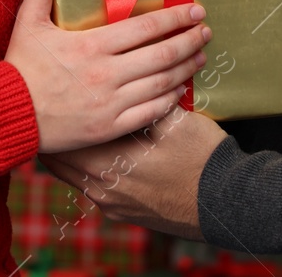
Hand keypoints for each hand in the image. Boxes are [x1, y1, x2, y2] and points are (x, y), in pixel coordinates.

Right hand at [5, 0, 211, 152]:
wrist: (6, 115)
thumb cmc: (19, 67)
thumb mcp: (27, 19)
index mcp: (91, 45)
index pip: (146, 27)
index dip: (176, 17)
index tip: (195, 10)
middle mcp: (106, 74)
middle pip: (162, 54)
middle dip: (190, 40)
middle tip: (206, 31)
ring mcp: (110, 104)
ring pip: (161, 83)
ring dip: (186, 68)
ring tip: (200, 56)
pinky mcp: (109, 128)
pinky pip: (150, 113)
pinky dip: (170, 100)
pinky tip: (179, 90)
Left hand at [41, 108, 225, 239]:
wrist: (227, 204)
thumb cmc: (201, 159)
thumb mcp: (174, 119)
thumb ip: (145, 97)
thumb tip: (130, 68)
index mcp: (107, 165)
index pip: (62, 142)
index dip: (57, 119)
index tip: (55, 99)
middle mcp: (101, 190)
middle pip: (62, 162)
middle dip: (62, 137)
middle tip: (60, 111)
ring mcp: (112, 205)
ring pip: (76, 175)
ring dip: (78, 153)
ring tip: (81, 127)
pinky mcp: (124, 212)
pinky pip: (95, 187)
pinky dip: (94, 168)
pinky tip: (108, 151)